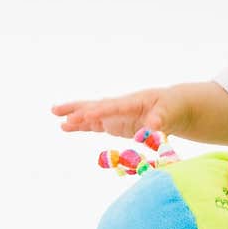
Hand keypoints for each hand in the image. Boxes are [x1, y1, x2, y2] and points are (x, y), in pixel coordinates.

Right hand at [51, 87, 187, 138]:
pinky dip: (81, 125)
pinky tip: (65, 126)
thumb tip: (153, 126)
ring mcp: (115, 115)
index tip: (86, 113)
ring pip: (91, 113)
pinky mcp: (114, 123)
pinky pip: (94, 124)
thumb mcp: (169, 112)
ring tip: (55, 115)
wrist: (172, 106)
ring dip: (74, 115)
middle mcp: (120, 107)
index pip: (114, 106)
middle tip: (57, 111)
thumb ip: (160, 118)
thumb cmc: (172, 107)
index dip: (101, 110)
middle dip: (78, 109)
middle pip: (96, 106)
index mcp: (134, 102)